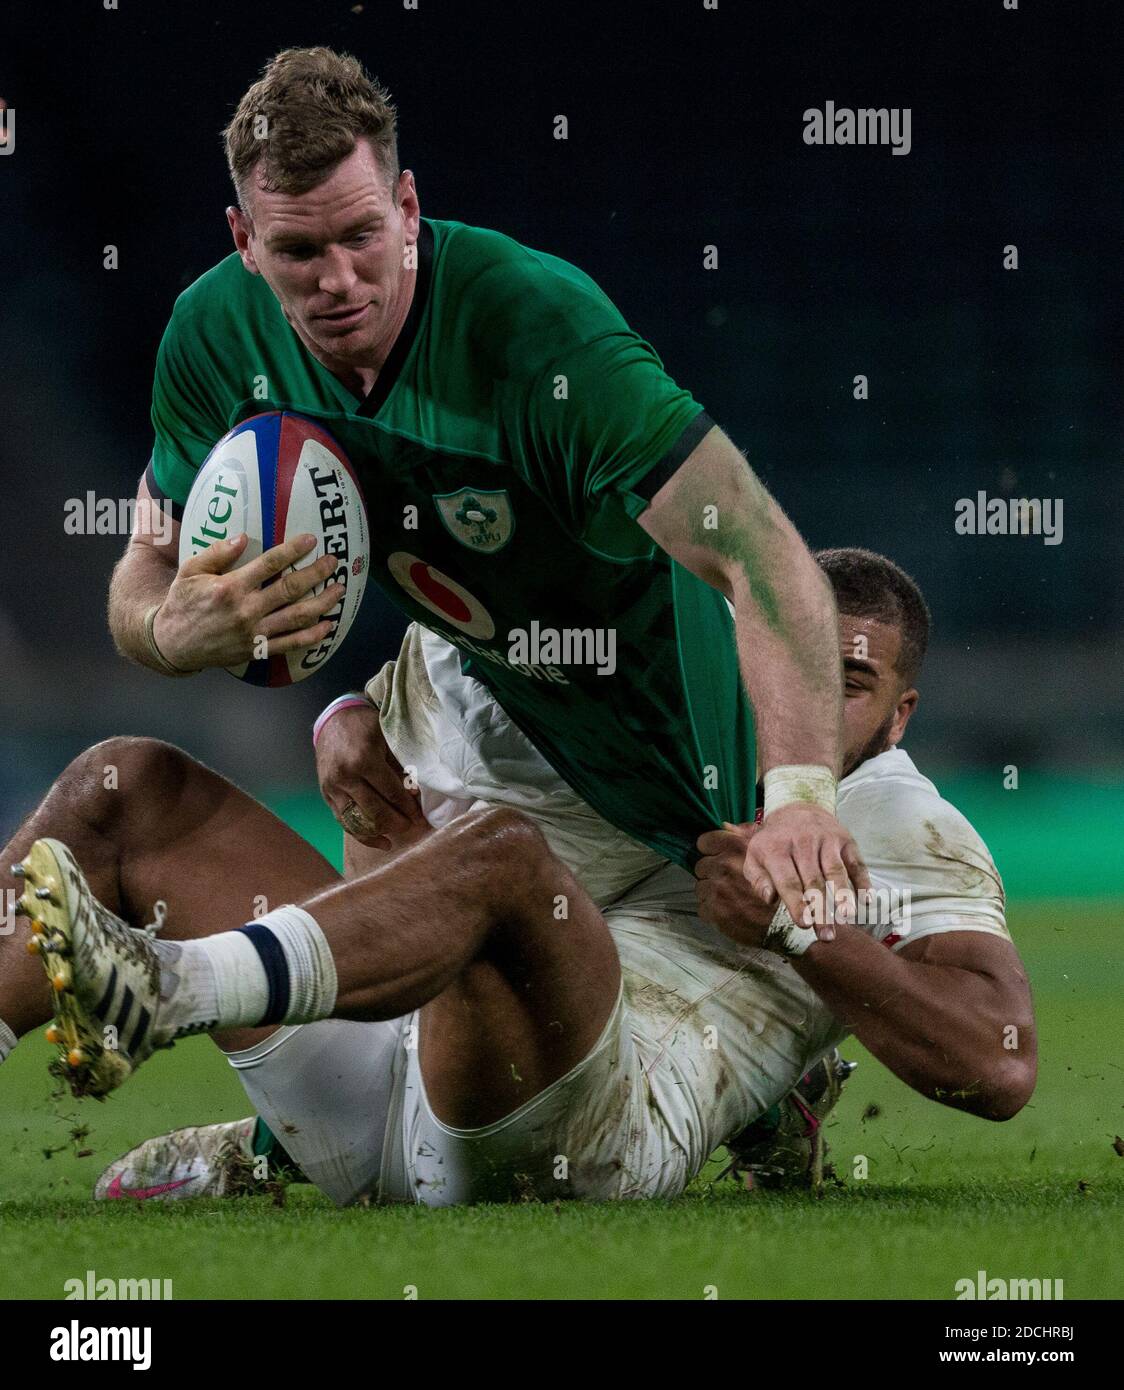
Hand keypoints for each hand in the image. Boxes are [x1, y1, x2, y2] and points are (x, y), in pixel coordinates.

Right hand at [153, 533, 343, 671]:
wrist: (173, 644)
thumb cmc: (182, 603)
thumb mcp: (190, 571)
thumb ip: (217, 554)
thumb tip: (243, 537)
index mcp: (230, 587)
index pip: (269, 564)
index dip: (293, 550)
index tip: (312, 540)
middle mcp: (246, 610)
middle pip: (291, 589)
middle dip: (316, 574)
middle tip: (333, 562)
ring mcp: (254, 632)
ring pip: (297, 617)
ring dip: (322, 603)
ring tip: (339, 590)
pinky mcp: (258, 650)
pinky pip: (291, 644)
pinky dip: (312, 636)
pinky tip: (328, 626)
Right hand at [315, 701, 430, 851]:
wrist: (332, 720)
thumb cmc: (365, 726)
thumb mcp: (387, 739)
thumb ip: (400, 767)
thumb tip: (415, 794)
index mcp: (363, 760)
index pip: (391, 793)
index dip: (408, 807)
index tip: (421, 817)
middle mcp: (345, 777)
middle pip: (375, 811)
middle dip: (397, 822)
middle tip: (413, 826)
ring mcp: (333, 788)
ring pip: (358, 821)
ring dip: (380, 832)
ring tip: (397, 836)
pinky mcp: (326, 795)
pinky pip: (344, 821)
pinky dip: (362, 834)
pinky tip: (379, 841)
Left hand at [695, 825, 776, 947]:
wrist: (792, 921)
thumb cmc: (783, 883)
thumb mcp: (769, 850)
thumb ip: (746, 835)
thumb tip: (726, 826)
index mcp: (735, 847)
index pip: (705, 842)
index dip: (711, 849)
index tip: (717, 856)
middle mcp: (724, 866)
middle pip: (701, 866)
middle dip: (712, 872)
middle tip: (728, 881)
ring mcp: (718, 890)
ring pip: (701, 887)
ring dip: (711, 892)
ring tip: (731, 897)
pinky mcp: (715, 912)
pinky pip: (703, 908)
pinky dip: (713, 911)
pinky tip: (730, 911)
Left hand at [740, 803, 869, 940]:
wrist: (797, 809)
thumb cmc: (774, 844)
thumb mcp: (756, 857)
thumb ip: (758, 880)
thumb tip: (769, 899)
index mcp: (777, 849)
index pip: (788, 880)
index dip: (797, 903)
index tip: (804, 924)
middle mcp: (803, 843)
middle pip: (813, 881)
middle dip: (821, 911)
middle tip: (826, 936)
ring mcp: (826, 840)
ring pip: (836, 871)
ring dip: (842, 897)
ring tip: (847, 918)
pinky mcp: (845, 840)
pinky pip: (856, 863)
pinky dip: (863, 882)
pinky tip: (867, 901)